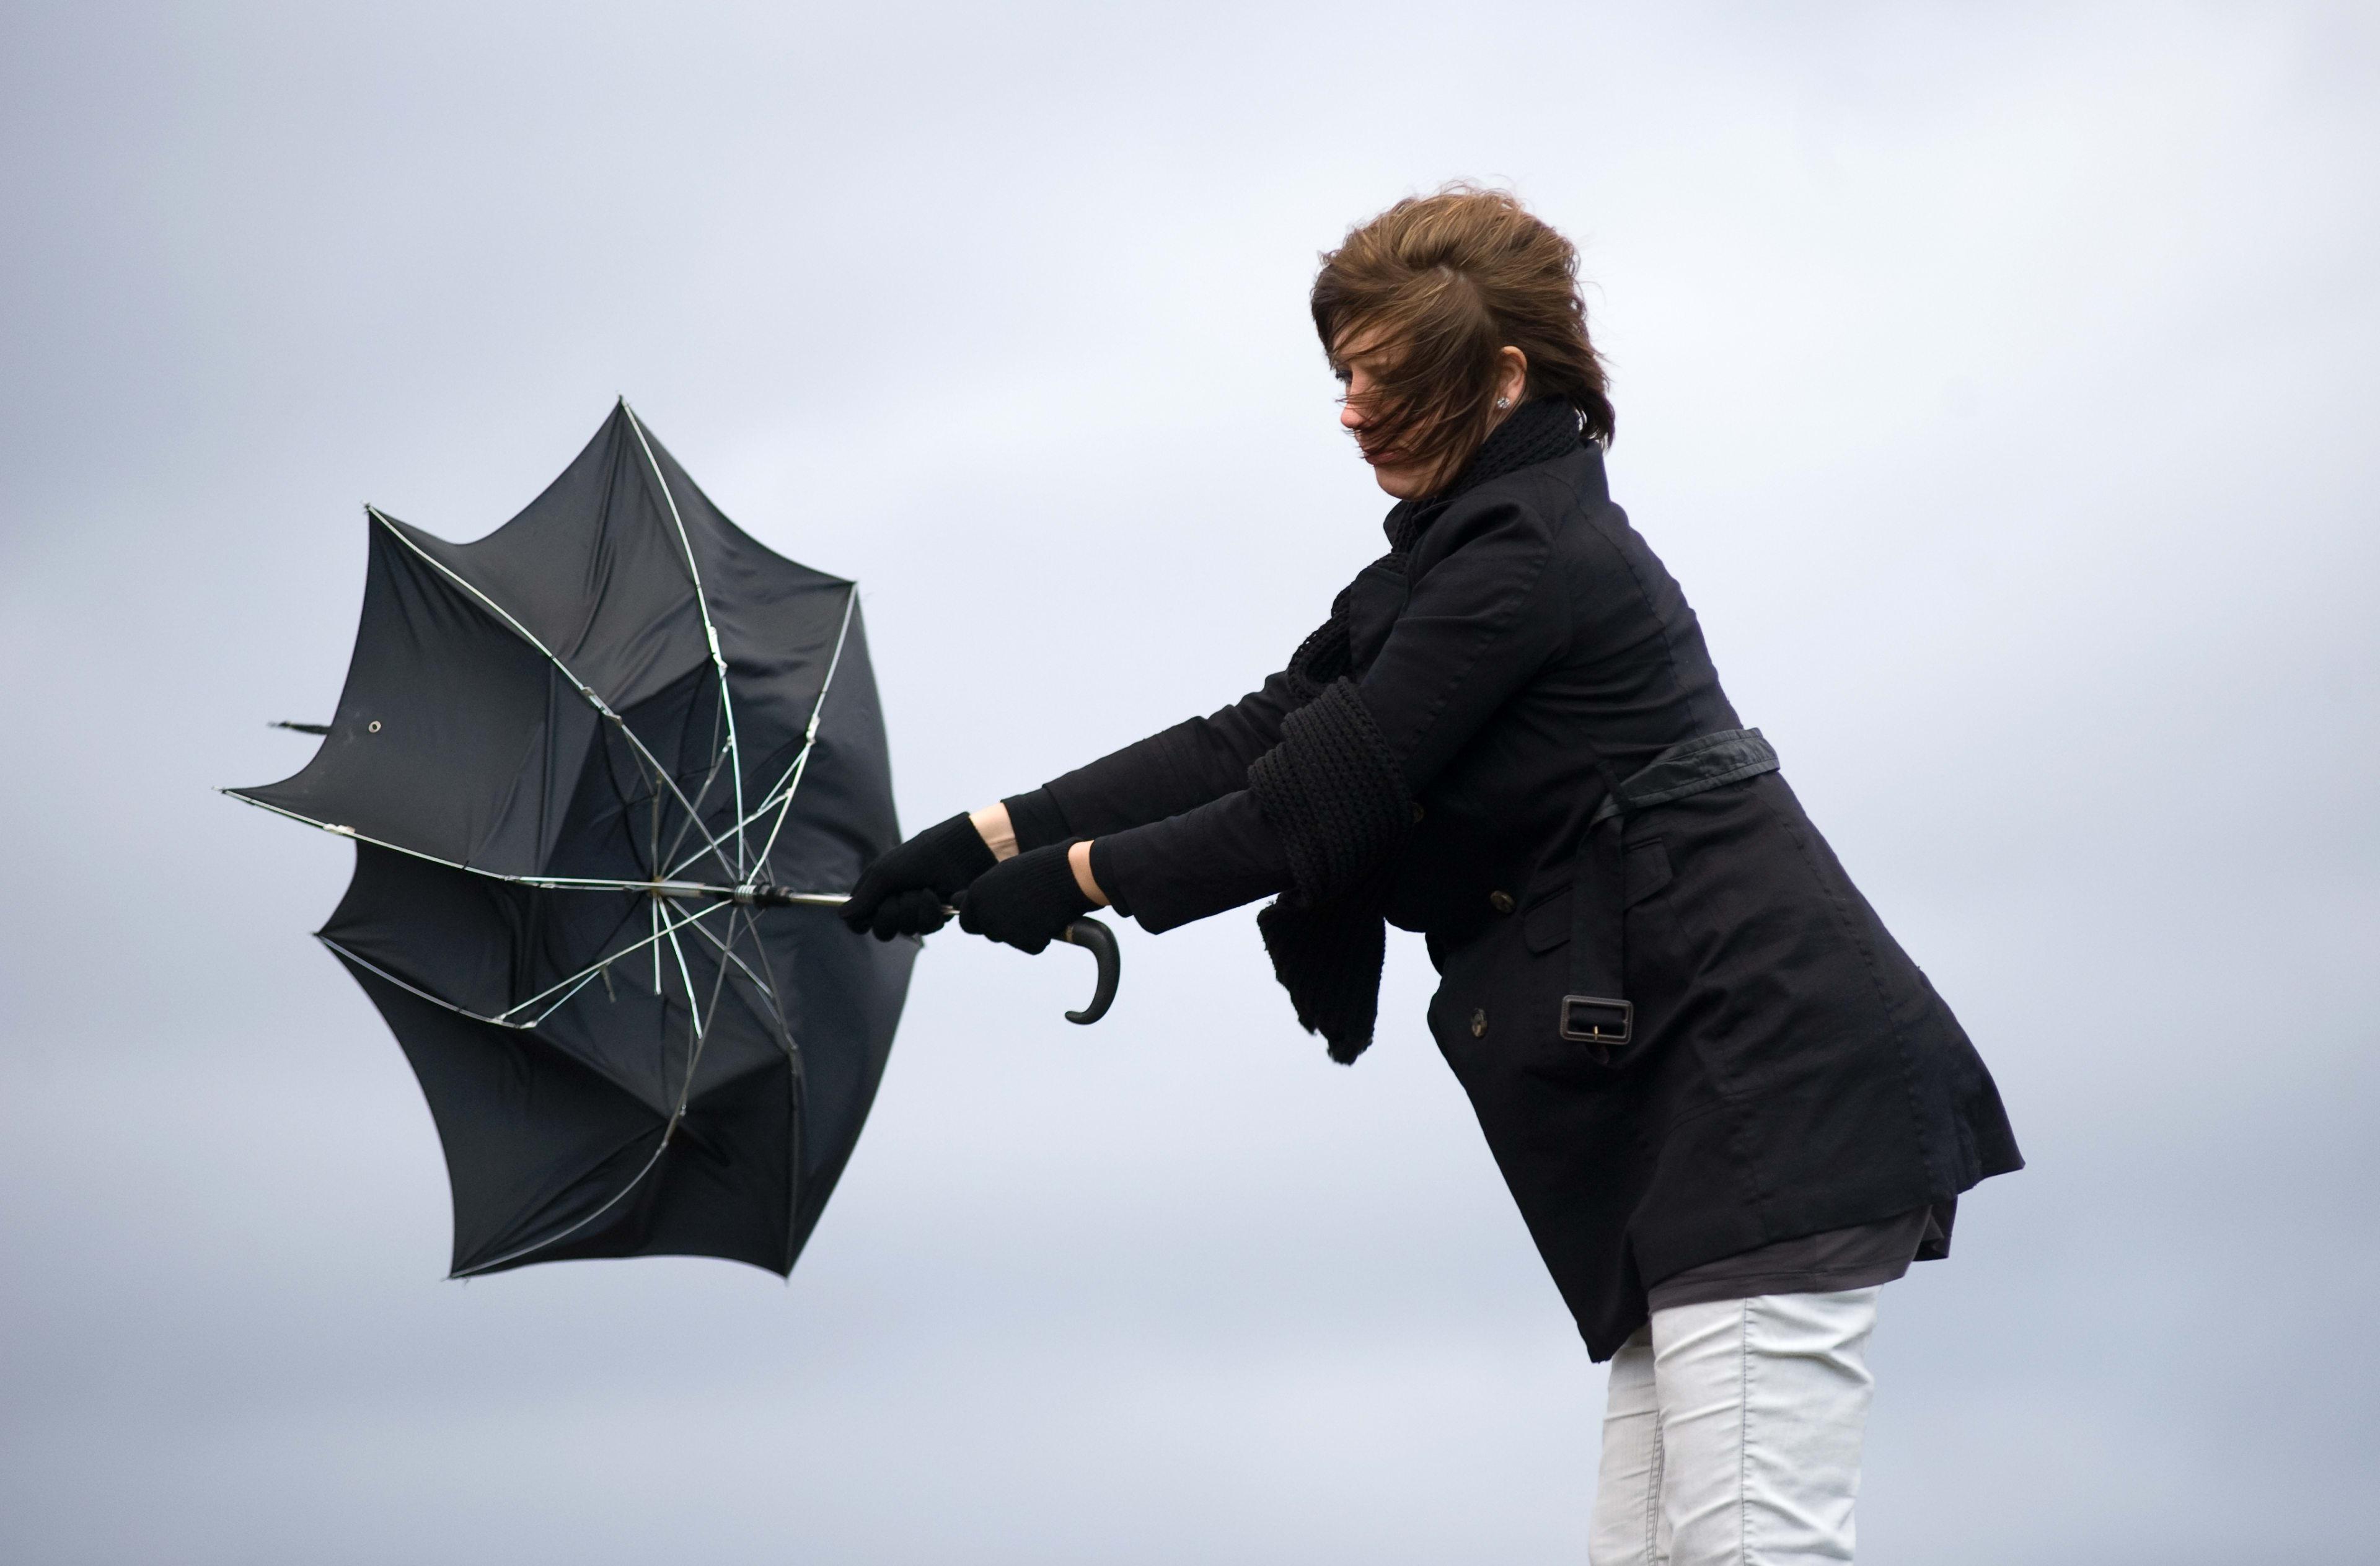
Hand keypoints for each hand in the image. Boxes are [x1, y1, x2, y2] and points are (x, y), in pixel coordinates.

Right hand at [840, 812, 996, 939]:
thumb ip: (864, 897)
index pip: (859, 918)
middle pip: (881, 930)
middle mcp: (894, 902)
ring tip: (923, 890)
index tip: (865, 919)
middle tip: (899, 897)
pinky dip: (930, 911)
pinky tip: (937, 896)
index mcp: (877, 888)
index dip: (861, 922)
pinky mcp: (935, 915)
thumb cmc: (919, 856)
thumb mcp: (886, 872)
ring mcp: (915, 910)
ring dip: (913, 909)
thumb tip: (841, 916)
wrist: (958, 854)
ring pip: (905, 929)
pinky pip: (926, 928)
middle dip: (890, 914)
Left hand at [956, 841, 1094, 954]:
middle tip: (1025, 910)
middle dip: (1004, 926)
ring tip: (1040, 908)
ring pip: (1010, 939)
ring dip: (1023, 929)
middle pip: (989, 932)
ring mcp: (1006, 931)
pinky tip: (1050, 918)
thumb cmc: (1038, 868)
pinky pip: (1032, 945)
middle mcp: (986, 915)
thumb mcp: (1003, 873)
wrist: (1069, 875)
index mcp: (977, 895)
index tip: (999, 914)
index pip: (967, 921)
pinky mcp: (1027, 942)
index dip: (982, 919)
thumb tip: (954, 901)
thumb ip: (982, 892)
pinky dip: (1042, 937)